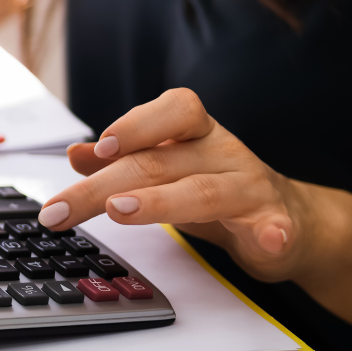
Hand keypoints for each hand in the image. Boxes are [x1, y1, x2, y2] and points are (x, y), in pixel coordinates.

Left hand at [37, 88, 319, 282]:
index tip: (101, 147)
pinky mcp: (275, 225)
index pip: (173, 110)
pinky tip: (267, 240)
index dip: (135, 125)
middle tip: (62, 208)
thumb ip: (120, 162)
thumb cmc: (215, 187)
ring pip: (205, 191)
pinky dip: (272, 233)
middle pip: (159, 163)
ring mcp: (250, 187)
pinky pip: (275, 227)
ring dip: (161, 201)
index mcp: (195, 133)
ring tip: (122, 211)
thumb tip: (75, 154)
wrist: (289, 220)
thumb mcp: (166, 169)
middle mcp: (222, 152)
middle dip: (103, 186)